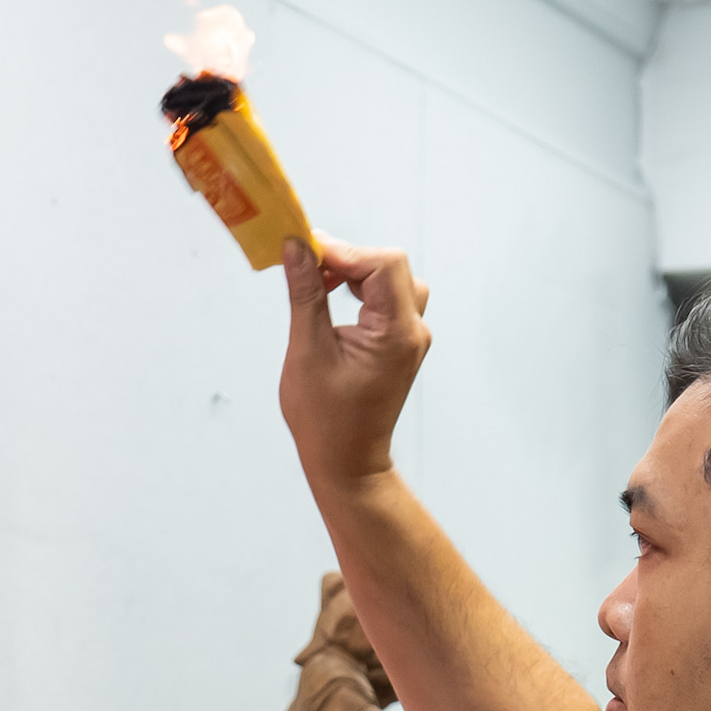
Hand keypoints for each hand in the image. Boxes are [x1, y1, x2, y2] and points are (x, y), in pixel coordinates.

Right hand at [278, 238, 432, 491]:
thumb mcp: (307, 351)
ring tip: (317, 285)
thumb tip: (297, 248)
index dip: (344, 251)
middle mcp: (413, 332)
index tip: (307, 252)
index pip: (384, 265)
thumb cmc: (325, 419)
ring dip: (354, 274)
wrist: (345, 462)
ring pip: (390, 280)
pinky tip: (330, 299)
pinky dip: (359, 291)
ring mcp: (410, 338)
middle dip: (347, 260)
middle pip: (390, 267)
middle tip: (307, 267)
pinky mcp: (399, 343)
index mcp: (397, 334)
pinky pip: (386, 299)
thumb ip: (306, 293)